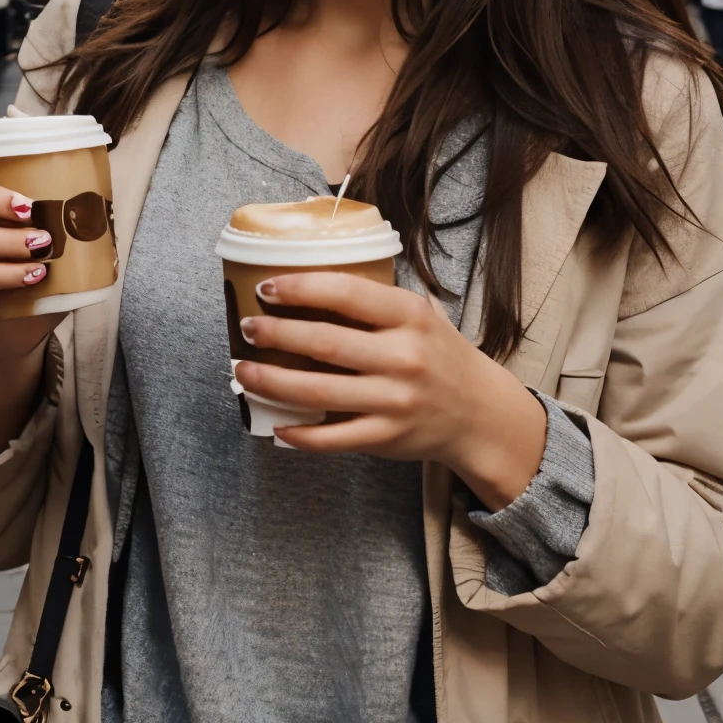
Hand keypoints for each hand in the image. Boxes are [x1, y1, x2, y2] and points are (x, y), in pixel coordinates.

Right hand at [0, 176, 63, 456]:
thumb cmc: (42, 265)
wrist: (26, 320)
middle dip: (0, 227)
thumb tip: (102, 198)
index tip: (27, 204)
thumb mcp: (55, 236)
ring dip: (9, 253)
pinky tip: (35, 278)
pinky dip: (7, 278)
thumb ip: (65, 213)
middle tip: (43, 233)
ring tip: (45, 258)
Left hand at [233, 272, 546, 510]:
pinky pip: (332, 437)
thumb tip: (305, 284)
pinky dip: (300, 433)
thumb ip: (374, 302)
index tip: (266, 287)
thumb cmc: (438, 355)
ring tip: (243, 371)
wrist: (479, 412)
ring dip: (272, 381)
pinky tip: (277, 424)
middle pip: (324, 342)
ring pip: (318, 391)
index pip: (346, 293)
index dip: (301, 288)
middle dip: (276, 334)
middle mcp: (403, 356)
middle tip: (247, 327)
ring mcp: (394, 399)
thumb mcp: (418, 316)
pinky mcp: (386, 436)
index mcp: (409, 316)